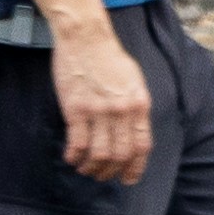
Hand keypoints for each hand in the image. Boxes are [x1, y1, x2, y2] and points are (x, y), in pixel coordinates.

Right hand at [55, 26, 153, 183]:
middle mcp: (121, 111)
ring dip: (92, 168)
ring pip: (99, 154)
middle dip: (111, 171)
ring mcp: (98, 111)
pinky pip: (78, 142)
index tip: (127, 178)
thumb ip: (136, 107)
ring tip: (86, 169)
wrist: (85, 36)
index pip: (141, 147)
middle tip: (102, 175)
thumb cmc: (109, 56)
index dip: (135, 168)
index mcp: (139, 105)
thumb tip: (134, 132)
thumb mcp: (134, 81)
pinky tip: (72, 158)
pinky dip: (75, 156)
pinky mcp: (76, 108)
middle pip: (120, 155)